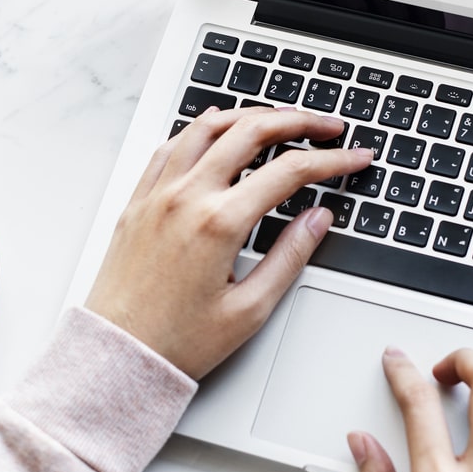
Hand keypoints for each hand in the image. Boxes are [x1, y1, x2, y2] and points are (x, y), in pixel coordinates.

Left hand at [85, 106, 372, 379]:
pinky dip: (201, 128)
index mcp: (219, 223)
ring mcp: (158, 194)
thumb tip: (319, 218)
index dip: (331, 160)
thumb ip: (290, 256)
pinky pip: (170, 145)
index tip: (355, 157)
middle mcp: (186, 197)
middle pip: (251, 131)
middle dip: (298, 121)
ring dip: (250, 115)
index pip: (289, 171)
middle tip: (327, 126)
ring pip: (207, 127)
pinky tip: (217, 126)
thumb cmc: (177, 342)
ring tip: (280, 119)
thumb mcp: (249, 309)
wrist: (117, 356)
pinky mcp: (138, 201)